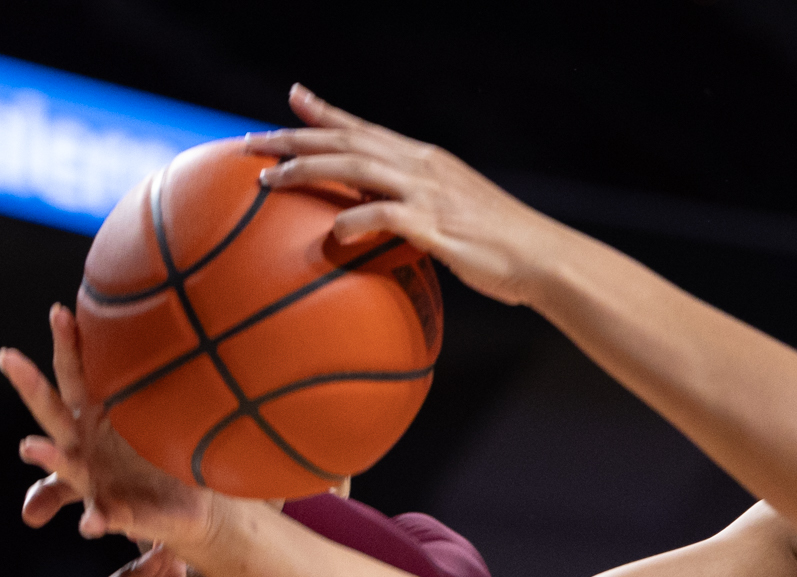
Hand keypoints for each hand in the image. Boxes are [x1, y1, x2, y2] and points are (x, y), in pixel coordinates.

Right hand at [0, 303, 217, 548]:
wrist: (187, 509)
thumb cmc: (156, 458)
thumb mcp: (153, 425)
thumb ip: (149, 391)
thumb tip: (170, 343)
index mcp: (91, 418)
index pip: (74, 374)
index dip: (68, 344)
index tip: (60, 311)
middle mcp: (83, 448)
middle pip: (53, 412)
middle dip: (31, 386)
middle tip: (8, 357)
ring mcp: (95, 481)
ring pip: (66, 467)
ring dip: (49, 457)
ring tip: (31, 447)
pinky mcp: (115, 514)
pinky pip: (104, 517)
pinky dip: (96, 519)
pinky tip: (89, 524)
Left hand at [246, 85, 570, 307]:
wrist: (543, 257)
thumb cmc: (502, 246)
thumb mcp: (457, 216)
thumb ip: (420, 211)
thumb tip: (386, 225)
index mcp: (426, 160)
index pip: (365, 128)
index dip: (326, 112)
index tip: (293, 98)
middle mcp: (422, 166)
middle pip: (346, 141)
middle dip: (295, 138)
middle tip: (252, 144)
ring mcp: (428, 193)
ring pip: (354, 167)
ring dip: (307, 170)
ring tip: (269, 181)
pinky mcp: (435, 225)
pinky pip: (383, 215)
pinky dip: (353, 220)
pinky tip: (331, 232)